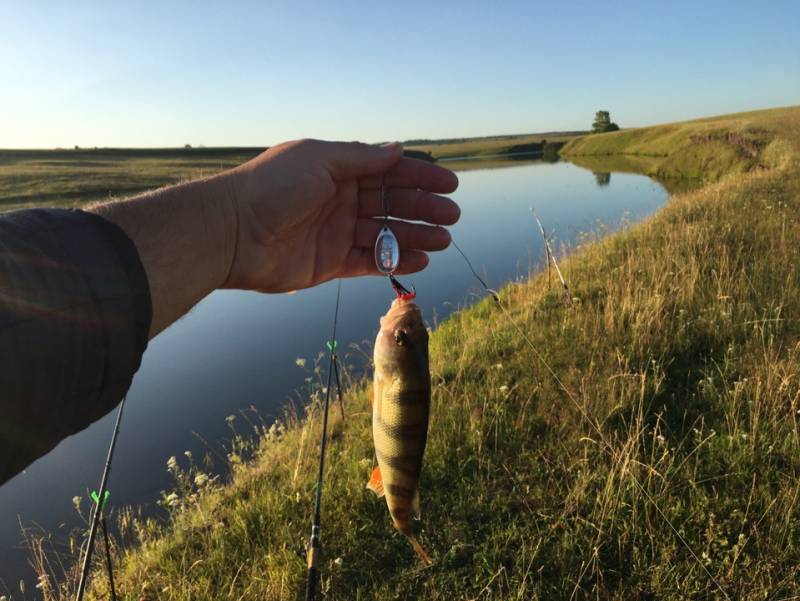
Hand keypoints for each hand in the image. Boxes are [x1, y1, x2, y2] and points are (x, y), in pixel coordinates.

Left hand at [223, 139, 459, 292]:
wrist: (232, 233)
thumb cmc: (272, 187)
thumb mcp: (319, 160)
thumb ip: (361, 158)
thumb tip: (398, 148)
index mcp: (336, 170)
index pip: (387, 172)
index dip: (419, 177)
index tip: (449, 184)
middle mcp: (339, 200)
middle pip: (391, 204)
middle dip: (423, 209)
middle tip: (452, 216)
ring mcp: (336, 232)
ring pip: (384, 235)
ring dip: (415, 237)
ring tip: (443, 241)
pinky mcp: (330, 263)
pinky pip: (369, 263)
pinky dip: (394, 262)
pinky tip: (420, 261)